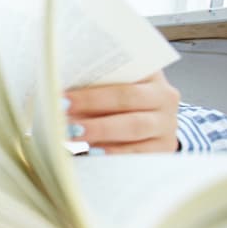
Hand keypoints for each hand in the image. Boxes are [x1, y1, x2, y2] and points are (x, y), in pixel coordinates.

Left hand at [64, 72, 180, 153]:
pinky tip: (93, 153)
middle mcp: (164, 98)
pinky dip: (113, 153)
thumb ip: (94, 86)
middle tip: (63, 112)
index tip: (62, 95)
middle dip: (91, 105)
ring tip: (72, 132)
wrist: (154, 122)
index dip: (91, 87)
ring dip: (99, 130)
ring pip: (133, 127)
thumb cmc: (123, 100)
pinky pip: (138, 153)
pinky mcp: (164, 149)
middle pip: (127, 99)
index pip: (119, 75)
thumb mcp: (114, 87)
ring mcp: (166, 125)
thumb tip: (60, 96)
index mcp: (151, 74)